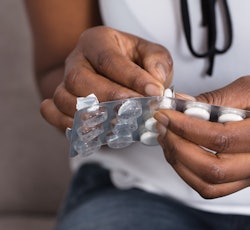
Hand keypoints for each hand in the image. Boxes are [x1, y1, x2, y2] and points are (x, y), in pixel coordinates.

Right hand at [41, 26, 172, 130]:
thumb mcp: (153, 55)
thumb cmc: (137, 63)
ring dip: (91, 115)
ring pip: (64, 99)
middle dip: (110, 98)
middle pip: (79, 79)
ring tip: (119, 123)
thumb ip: (158, 63)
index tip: (154, 92)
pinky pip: (52, 113)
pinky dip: (68, 125)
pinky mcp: (59, 103)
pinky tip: (94, 130)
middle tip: (136, 110)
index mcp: (98, 41)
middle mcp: (76, 60)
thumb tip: (155, 80)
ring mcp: (64, 82)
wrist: (120, 77)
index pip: (109, 59)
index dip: (131, 78)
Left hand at [154, 72, 249, 197]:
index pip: (221, 139)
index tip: (165, 114)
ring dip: (180, 164)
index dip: (186, 127)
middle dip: (178, 149)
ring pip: (210, 186)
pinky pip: (214, 188)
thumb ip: (214, 98)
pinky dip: (190, 173)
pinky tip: (182, 152)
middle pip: (212, 171)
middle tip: (162, 127)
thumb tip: (178, 106)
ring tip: (168, 139)